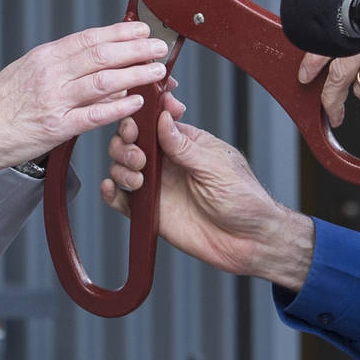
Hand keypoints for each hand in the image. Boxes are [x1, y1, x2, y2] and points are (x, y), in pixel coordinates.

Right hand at [0, 22, 168, 175]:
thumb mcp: (26, 71)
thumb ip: (58, 63)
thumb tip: (92, 53)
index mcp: (44, 57)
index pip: (89, 38)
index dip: (120, 32)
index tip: (142, 31)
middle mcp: (50, 74)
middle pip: (101, 55)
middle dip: (136, 50)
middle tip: (159, 48)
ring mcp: (54, 101)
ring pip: (103, 81)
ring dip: (135, 75)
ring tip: (158, 72)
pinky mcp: (56, 128)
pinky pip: (94, 115)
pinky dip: (118, 107)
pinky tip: (137, 102)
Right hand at [101, 97, 314, 290]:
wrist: (248, 241)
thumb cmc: (244, 199)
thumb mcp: (216, 167)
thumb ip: (185, 146)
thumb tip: (163, 118)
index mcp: (186, 143)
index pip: (153, 121)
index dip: (139, 118)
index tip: (136, 124)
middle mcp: (167, 162)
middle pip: (131, 142)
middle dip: (125, 143)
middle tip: (139, 157)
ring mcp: (157, 186)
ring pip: (121, 167)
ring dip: (120, 167)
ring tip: (137, 179)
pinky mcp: (150, 212)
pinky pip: (121, 200)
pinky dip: (111, 193)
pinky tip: (112, 189)